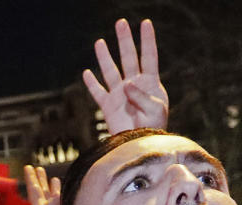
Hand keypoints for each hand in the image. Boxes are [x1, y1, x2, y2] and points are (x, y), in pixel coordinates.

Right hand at [83, 19, 168, 133]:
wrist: (140, 145)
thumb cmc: (154, 128)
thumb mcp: (154, 111)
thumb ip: (141, 96)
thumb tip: (126, 84)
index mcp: (150, 83)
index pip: (148, 57)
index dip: (147, 40)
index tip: (145, 23)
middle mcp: (134, 85)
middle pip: (128, 58)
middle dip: (124, 40)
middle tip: (121, 23)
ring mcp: (120, 95)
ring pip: (110, 71)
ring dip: (105, 57)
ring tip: (100, 42)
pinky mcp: (108, 107)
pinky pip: (98, 93)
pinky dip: (92, 84)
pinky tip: (87, 73)